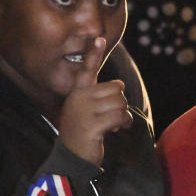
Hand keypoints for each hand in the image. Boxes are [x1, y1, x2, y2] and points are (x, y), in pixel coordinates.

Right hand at [58, 37, 132, 165]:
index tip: (98, 37)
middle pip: (116, 88)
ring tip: (112, 124)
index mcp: (77, 93)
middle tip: (111, 117)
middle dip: (119, 103)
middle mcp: (79, 98)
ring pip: (120, 102)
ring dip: (122, 115)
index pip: (87, 70)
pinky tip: (116, 129)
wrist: (71, 158)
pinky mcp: (93, 124)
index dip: (93, 54)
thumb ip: (99, 96)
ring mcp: (85, 111)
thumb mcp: (86, 111)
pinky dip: (123, 123)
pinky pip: (120, 116)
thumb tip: (120, 83)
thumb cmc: (81, 133)